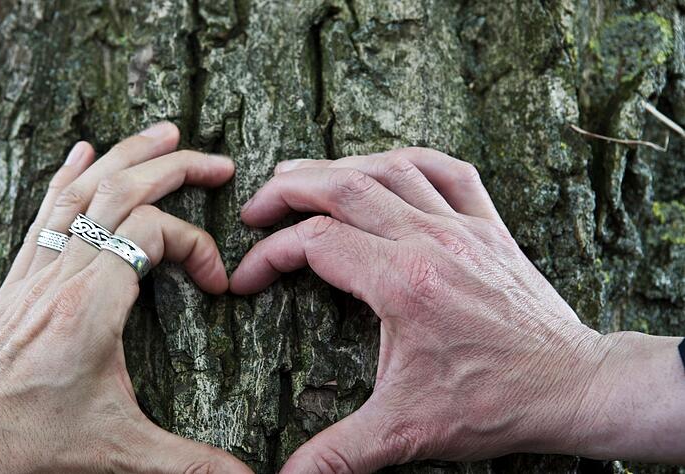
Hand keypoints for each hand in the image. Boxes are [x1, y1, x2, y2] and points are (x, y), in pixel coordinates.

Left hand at [0, 123, 250, 472]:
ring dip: (126, 154)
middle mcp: (61, 276)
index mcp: (90, 306)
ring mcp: (35, 273)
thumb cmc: (31, 443)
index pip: (151, 232)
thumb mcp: (121, 451)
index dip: (197, 245)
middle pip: (119, 191)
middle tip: (216, 162)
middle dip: (174, 167)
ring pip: (81, 190)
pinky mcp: (19, 280)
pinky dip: (67, 174)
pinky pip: (44, 211)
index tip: (216, 284)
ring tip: (163, 132)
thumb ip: (188, 463)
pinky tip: (82, 151)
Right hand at [230, 148, 684, 471]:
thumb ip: (341, 451)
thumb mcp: (407, 430)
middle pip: (344, 187)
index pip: (316, 243)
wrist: (572, 387)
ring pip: (389, 168)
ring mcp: (463, 227)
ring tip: (299, 176)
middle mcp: (431, 241)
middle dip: (288, 190)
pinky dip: (407, 160)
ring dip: (338, 166)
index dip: (269, 255)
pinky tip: (383, 166)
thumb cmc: (494, 403)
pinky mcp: (488, 227)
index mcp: (403, 283)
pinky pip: (448, 170)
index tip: (246, 280)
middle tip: (255, 206)